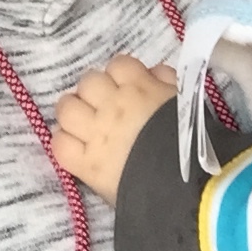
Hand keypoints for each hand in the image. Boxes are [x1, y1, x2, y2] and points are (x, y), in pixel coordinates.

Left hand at [52, 55, 176, 205]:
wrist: (185, 185)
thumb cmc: (192, 143)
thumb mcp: (185, 104)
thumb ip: (167, 83)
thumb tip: (152, 72)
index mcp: (139, 88)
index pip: (118, 64)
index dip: (120, 75)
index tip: (125, 88)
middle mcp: (112, 105)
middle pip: (88, 82)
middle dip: (94, 92)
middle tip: (102, 107)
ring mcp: (95, 134)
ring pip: (66, 108)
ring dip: (72, 113)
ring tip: (82, 124)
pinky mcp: (85, 164)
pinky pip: (59, 144)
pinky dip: (64, 143)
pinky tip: (75, 147)